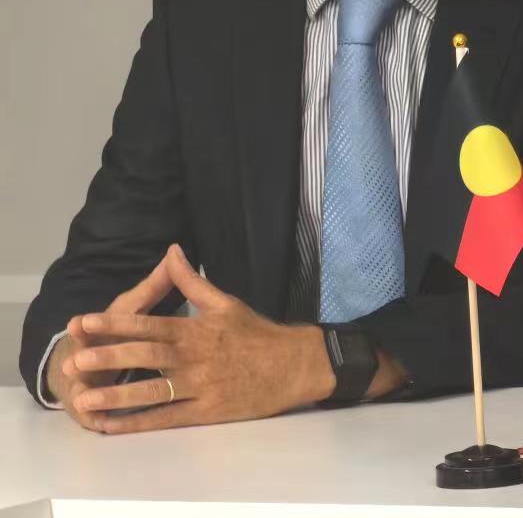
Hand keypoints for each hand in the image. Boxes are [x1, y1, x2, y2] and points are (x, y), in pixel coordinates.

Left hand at [63, 244, 336, 433]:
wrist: (294, 364)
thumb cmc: (258, 332)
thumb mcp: (225, 302)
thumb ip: (192, 282)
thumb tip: (172, 251)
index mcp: (196, 329)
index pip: (149, 325)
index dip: (115, 325)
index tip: (84, 324)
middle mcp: (195, 357)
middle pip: (146, 357)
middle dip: (108, 359)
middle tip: (73, 363)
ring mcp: (201, 386)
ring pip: (153, 391)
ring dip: (117, 396)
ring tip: (84, 399)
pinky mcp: (208, 411)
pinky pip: (168, 418)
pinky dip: (139, 423)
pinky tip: (114, 426)